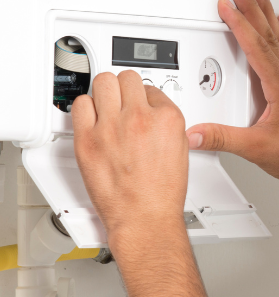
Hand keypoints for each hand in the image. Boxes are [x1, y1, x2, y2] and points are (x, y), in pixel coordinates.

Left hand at [72, 70, 188, 249]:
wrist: (144, 218)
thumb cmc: (162, 193)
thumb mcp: (180, 148)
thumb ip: (165, 124)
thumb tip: (153, 113)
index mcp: (167, 118)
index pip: (152, 88)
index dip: (145, 98)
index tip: (141, 104)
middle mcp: (139, 117)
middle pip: (127, 78)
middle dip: (126, 88)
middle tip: (123, 98)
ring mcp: (111, 127)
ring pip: (103, 82)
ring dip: (106, 92)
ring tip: (106, 103)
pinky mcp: (87, 139)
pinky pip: (81, 104)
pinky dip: (86, 107)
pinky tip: (92, 116)